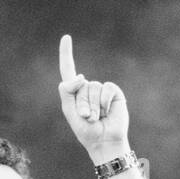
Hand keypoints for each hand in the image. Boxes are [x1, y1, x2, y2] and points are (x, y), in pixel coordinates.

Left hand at [57, 34, 129, 158]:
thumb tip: (82, 76)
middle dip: (82, 104)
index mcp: (75, 92)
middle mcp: (88, 87)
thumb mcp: (70, 111)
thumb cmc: (86, 130)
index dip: (66, 53)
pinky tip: (107, 111)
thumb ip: (67, 91)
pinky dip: (104, 102)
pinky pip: (106, 89)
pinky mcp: (113, 92)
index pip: (69, 69)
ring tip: (97, 118)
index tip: (66, 37)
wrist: (104, 141)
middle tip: (87, 118)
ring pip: (92, 88)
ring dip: (93, 106)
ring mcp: (101, 89)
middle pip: (79, 85)